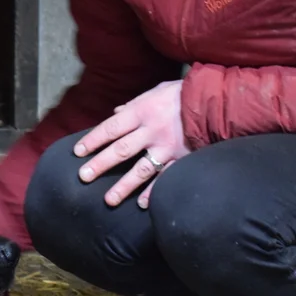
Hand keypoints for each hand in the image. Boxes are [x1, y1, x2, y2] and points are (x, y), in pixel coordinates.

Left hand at [73, 80, 189, 208]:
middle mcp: (151, 131)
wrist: (217, 100)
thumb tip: (116, 113)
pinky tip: (142, 204)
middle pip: (120, 150)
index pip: (111, 128)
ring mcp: (167, 147)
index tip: (77, 152)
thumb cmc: (183, 93)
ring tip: (108, 200)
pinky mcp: (183, 159)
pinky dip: (155, 192)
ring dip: (123, 186)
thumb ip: (134, 104)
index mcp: (142, 111)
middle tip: (83, 177)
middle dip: (100, 165)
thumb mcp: (156, 91)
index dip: (93, 140)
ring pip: (140, 169)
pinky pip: (166, 178)